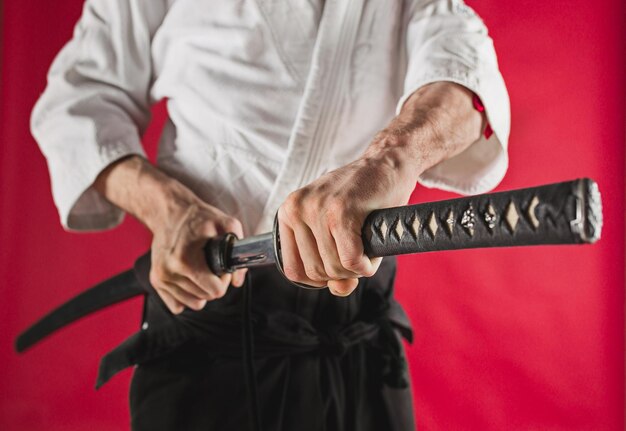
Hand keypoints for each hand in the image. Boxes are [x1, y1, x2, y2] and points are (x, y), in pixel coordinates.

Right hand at [148, 191, 246, 313]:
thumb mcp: (226, 225)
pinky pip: (177, 305)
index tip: (222, 268)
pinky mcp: (156, 280)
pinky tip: (189, 278)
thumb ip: (238, 252)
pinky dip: (187, 295)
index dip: (224, 280)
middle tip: (212, 265)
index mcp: (185, 260)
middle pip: (206, 297)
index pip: (215, 291)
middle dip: (213, 283)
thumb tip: (237, 281)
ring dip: (201, 290)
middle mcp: (169, 272)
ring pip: (193, 303)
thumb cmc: (198, 217)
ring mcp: (160, 277)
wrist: (169, 212)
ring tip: (200, 269)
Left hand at [277, 82, 483, 295]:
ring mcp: (318, 209)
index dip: (317, 279)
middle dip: (341, 274)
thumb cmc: (363, 198)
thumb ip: (333, 265)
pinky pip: (350, 260)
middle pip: (315, 271)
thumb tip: (338, 289)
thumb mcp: (338, 231)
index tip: (336, 270)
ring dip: (356, 269)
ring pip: (333, 268)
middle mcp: (297, 209)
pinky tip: (372, 256)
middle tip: (358, 257)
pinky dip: (365, 266)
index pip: (292, 269)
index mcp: (288, 213)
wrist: (388, 163)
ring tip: (366, 250)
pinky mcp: (342, 210)